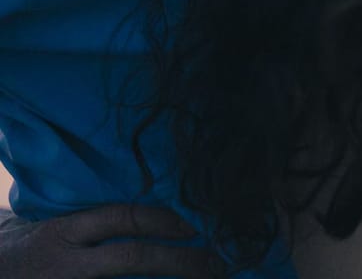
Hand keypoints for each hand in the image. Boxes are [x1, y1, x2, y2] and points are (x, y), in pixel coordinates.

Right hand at [0, 204, 220, 277]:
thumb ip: (94, 222)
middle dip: (180, 261)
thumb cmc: (29, 250)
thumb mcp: (55, 228)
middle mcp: (68, 262)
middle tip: (215, 265)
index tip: (194, 228)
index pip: (122, 218)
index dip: (163, 221)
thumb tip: (155, 214)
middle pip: (133, 258)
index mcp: (65, 232)